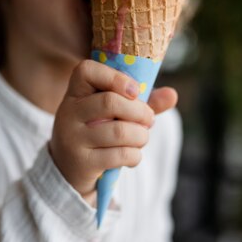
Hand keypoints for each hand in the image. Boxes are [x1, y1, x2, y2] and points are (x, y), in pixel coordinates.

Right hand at [49, 60, 157, 200]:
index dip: (114, 77)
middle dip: (140, 112)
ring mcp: (72, 138)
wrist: (69, 171)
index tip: (134, 91)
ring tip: (142, 138)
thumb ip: (142, 102)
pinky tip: (133, 156)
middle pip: (110, 102)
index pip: (86, 70)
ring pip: (119, 131)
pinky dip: (135, 155)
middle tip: (149, 120)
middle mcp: (69, 112)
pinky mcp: (81, 162)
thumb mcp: (113, 114)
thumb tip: (172, 94)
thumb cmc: (97, 133)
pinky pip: (120, 155)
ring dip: (141, 136)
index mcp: (75, 93)